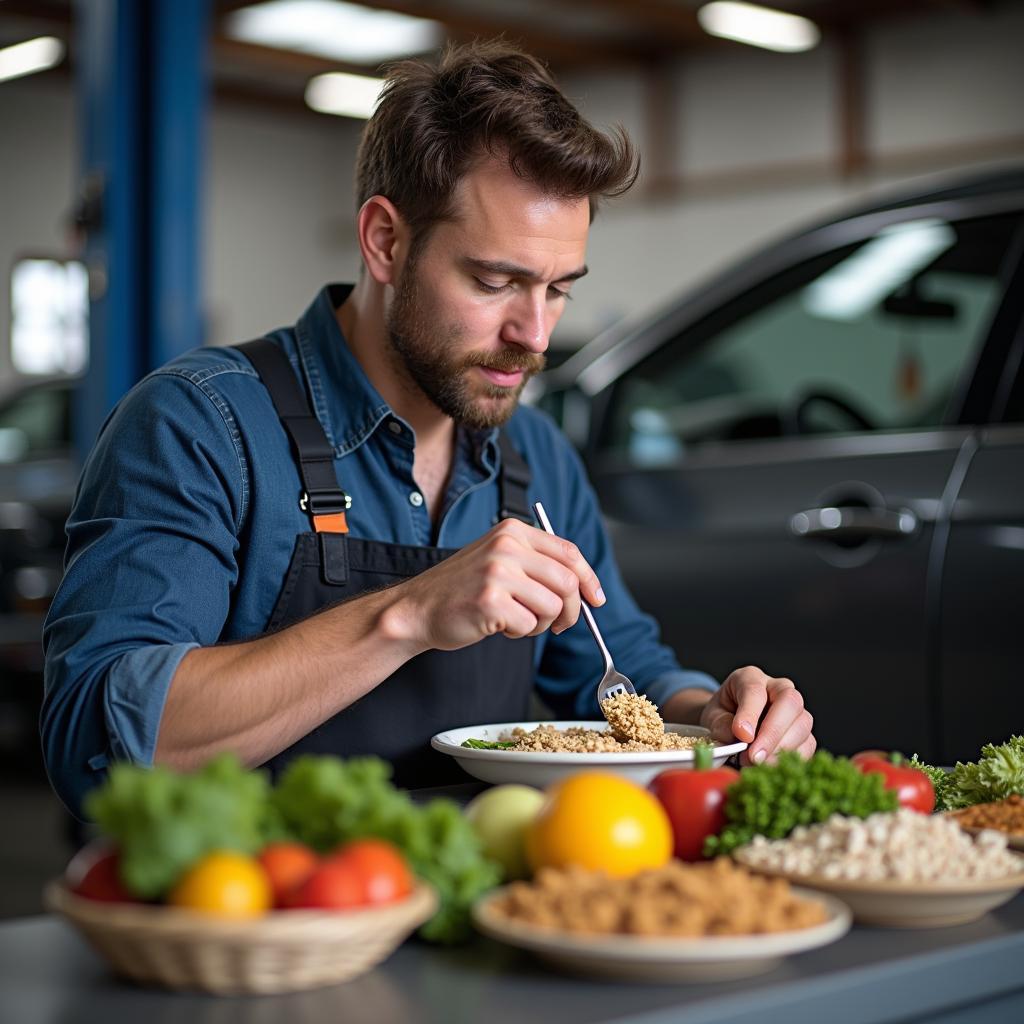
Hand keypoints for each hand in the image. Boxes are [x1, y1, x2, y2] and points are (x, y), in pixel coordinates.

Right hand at [385, 518, 604, 651]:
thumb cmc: (461, 589)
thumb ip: (537, 564)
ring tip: (517, 621)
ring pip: (552, 606)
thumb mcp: (499, 560)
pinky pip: (529, 625)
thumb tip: (583, 587)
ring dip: (542, 624)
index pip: (569, 552)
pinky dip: (520, 633)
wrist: (418, 608)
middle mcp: (507, 546)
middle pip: (567, 581)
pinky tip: (499, 626)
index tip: (596, 599)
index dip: (589, 579)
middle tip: (560, 624)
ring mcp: (498, 572)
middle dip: (571, 610)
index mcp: (513, 531)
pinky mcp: (491, 601)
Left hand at [699, 665, 814, 765]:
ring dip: (780, 749)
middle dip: (772, 732)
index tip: (742, 735)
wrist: (732, 723)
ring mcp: (796, 710)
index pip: (755, 690)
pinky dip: (790, 760)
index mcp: (751, 677)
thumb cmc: (723, 715)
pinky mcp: (804, 732)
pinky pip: (807, 746)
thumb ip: (721, 725)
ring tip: (757, 764)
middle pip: (789, 702)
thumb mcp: (713, 716)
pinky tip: (771, 768)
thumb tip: (737, 739)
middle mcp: (779, 688)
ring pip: (802, 725)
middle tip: (754, 757)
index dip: (750, 714)